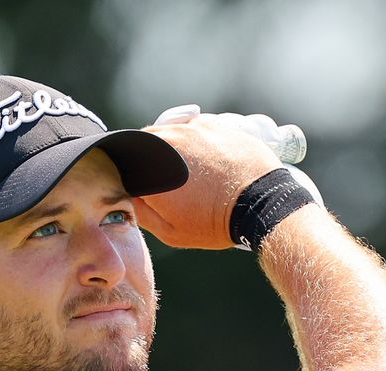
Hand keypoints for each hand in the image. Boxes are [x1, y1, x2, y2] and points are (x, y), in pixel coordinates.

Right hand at [133, 115, 281, 249]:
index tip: (141, 189)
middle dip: (147, 159)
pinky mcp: (213, 123)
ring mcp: (191, 127)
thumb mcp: (170, 231)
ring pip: (168, 131)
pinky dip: (193, 138)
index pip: (123, 164)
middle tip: (166, 181)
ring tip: (187, 170)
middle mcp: (166, 141)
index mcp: (149, 168)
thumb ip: (141, 211)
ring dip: (170, 146)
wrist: (261, 203)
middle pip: (143, 143)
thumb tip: (126, 194)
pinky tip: (204, 158)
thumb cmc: (215, 222)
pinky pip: (193, 126)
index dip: (128, 176)